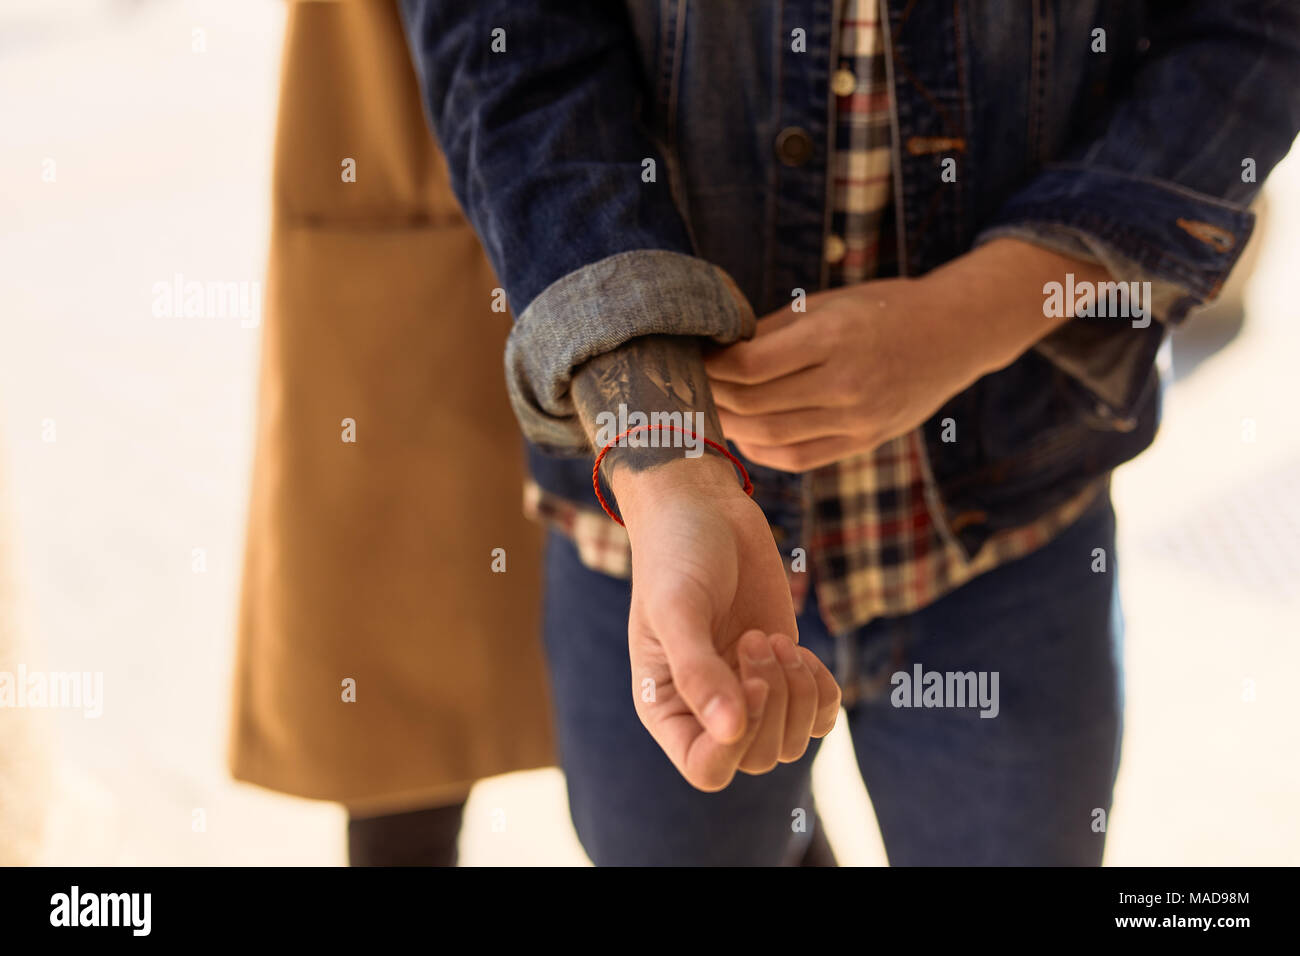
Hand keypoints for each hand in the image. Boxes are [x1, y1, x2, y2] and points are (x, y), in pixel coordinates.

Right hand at [615, 456, 840, 790]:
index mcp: (666, 707)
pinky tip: (802, 649)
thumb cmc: (676, 555)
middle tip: (757, 638)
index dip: (737, 743)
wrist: (704, 509)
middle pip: (758, 758)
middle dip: (773, 702)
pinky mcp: (782, 671)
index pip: (706, 768)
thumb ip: (698, 671)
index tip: (750, 682)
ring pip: (792, 741)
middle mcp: (706, 710)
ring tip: (775, 637)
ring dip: (797, 692)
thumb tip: (729, 730)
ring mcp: (748, 692)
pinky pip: (819, 716)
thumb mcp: (678, 609)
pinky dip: (822, 690)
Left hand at [705, 238, 1107, 471]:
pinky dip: (761, 449)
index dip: (712, 366)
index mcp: (835, 339)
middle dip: (713, 396)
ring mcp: (857, 421)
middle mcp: (847, 385)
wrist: (953, 336)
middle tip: (689, 386)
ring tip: (710, 409)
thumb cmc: (881, 309)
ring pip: (770, 437)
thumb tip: (716, 352)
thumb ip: (773, 332)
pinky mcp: (862, 442)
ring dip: (731, 426)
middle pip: (754, 405)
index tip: (693, 356)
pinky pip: (796, 458)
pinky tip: (744, 432)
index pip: (751, 366)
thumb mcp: (828, 304)